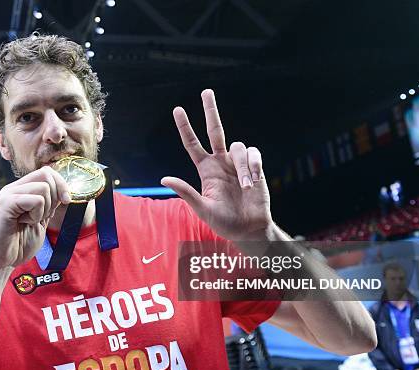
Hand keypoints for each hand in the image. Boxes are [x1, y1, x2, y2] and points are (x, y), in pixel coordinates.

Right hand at [0, 167, 70, 274]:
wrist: (1, 262)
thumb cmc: (19, 244)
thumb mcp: (41, 220)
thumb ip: (49, 204)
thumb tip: (64, 190)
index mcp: (21, 190)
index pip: (47, 172)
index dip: (62, 184)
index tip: (66, 201)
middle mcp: (13, 188)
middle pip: (47, 174)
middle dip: (55, 196)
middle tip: (43, 216)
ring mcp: (8, 194)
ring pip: (44, 188)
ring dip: (45, 209)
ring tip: (30, 221)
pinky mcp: (6, 204)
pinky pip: (36, 200)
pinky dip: (37, 214)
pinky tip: (24, 223)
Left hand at [161, 89, 271, 240]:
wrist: (249, 229)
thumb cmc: (223, 222)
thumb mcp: (202, 209)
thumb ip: (185, 192)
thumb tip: (163, 179)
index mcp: (205, 170)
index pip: (192, 144)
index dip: (185, 127)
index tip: (177, 109)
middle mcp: (220, 162)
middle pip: (215, 130)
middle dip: (210, 110)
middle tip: (206, 91)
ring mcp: (238, 163)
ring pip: (239, 147)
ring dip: (242, 166)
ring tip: (245, 187)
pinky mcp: (255, 167)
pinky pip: (254, 154)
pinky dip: (253, 165)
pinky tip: (253, 180)